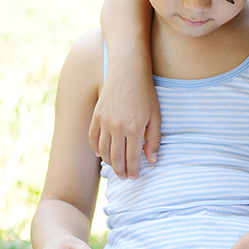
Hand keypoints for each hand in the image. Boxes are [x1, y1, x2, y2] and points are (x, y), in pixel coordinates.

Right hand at [88, 63, 160, 179]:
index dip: (133, 170)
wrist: (127, 71)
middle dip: (121, 171)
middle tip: (125, 177)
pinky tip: (101, 155)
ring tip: (115, 168)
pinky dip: (96, 149)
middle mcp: (117, 127)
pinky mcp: (96, 115)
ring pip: (103, 150)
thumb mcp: (156, 116)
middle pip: (116, 157)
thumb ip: (154, 140)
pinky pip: (92, 138)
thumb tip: (152, 161)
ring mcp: (104, 122)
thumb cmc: (146, 93)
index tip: (135, 176)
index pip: (132, 158)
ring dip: (109, 162)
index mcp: (135, 129)